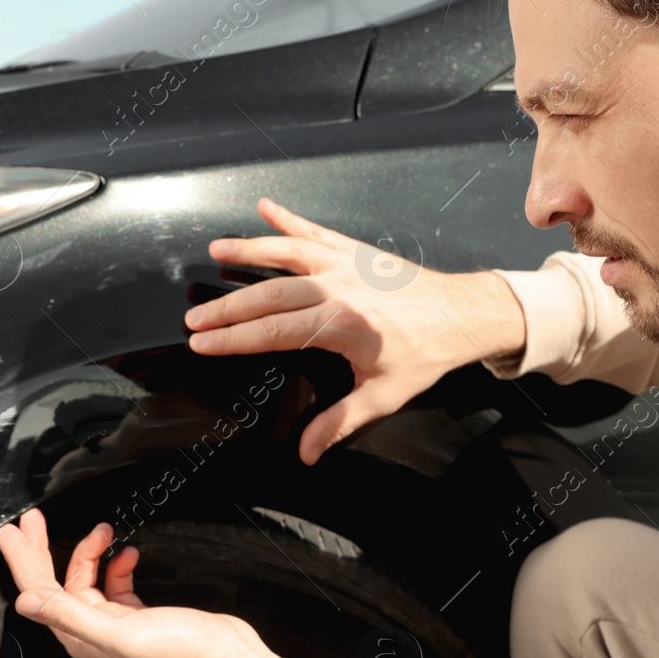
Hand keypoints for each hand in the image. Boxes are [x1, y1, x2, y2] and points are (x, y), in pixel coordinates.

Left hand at [0, 508, 305, 657]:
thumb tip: (27, 602)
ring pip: (86, 579)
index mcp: (81, 636)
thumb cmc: (182, 652)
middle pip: (54, 584)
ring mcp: (113, 622)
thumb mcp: (119, 631)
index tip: (10, 533)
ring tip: (102, 530)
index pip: (38, 593)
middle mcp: (91, 631)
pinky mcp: (136, 614)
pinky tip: (127, 553)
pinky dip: (117, 564)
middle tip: (31, 520)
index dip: (21, 560)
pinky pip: (114, 583)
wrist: (224, 657)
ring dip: (90, 551)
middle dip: (41, 549)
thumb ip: (71, 614)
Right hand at [190, 198, 525, 464]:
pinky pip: (314, 231)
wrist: (463, 313)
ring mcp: (345, 263)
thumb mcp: (383, 394)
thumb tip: (308, 451)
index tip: (202, 343)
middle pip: (268, 294)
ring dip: (247, 250)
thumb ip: (340, 422)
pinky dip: (288, 217)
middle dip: (226, 307)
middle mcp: (338, 287)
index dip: (232, 339)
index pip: (272, 332)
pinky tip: (264, 207)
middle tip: (195, 316)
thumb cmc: (428, 353)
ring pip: (285, 252)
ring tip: (214, 251)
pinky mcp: (355, 250)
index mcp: (341, 324)